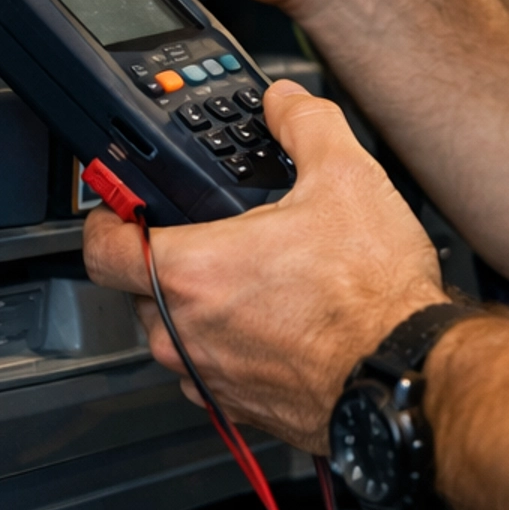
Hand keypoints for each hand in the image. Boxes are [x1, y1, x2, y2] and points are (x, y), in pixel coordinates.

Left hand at [84, 82, 445, 452]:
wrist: (405, 369)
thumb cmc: (371, 292)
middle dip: (172, 261)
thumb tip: (285, 102)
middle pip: (141, 290)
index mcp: (193, 272)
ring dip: (203, 308)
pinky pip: (212, 370)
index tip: (122, 206)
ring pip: (177, 334)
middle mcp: (186, 333)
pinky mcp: (241, 408)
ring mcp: (211, 377)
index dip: (107, 217)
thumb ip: (304, 125)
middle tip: (220, 237)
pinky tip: (281, 323)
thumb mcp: (345, 176)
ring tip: (259, 281)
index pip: (104, 247)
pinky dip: (233, 346)